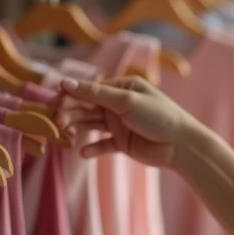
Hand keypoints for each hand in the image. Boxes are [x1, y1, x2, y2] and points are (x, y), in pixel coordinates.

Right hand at [58, 76, 198, 168]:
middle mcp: (118, 104)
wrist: (181, 145)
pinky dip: (92, 148)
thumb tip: (66, 82)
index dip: (70, 95)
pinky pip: (101, 144)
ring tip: (65, 136)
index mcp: (122, 87)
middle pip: (86, 107)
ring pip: (90, 124)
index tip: (52, 103)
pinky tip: (82, 152)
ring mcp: (119, 124)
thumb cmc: (158, 116)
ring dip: (77, 128)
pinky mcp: (121, 143)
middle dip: (70, 113)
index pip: (89, 89)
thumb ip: (95, 93)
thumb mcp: (126, 101)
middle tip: (57, 122)